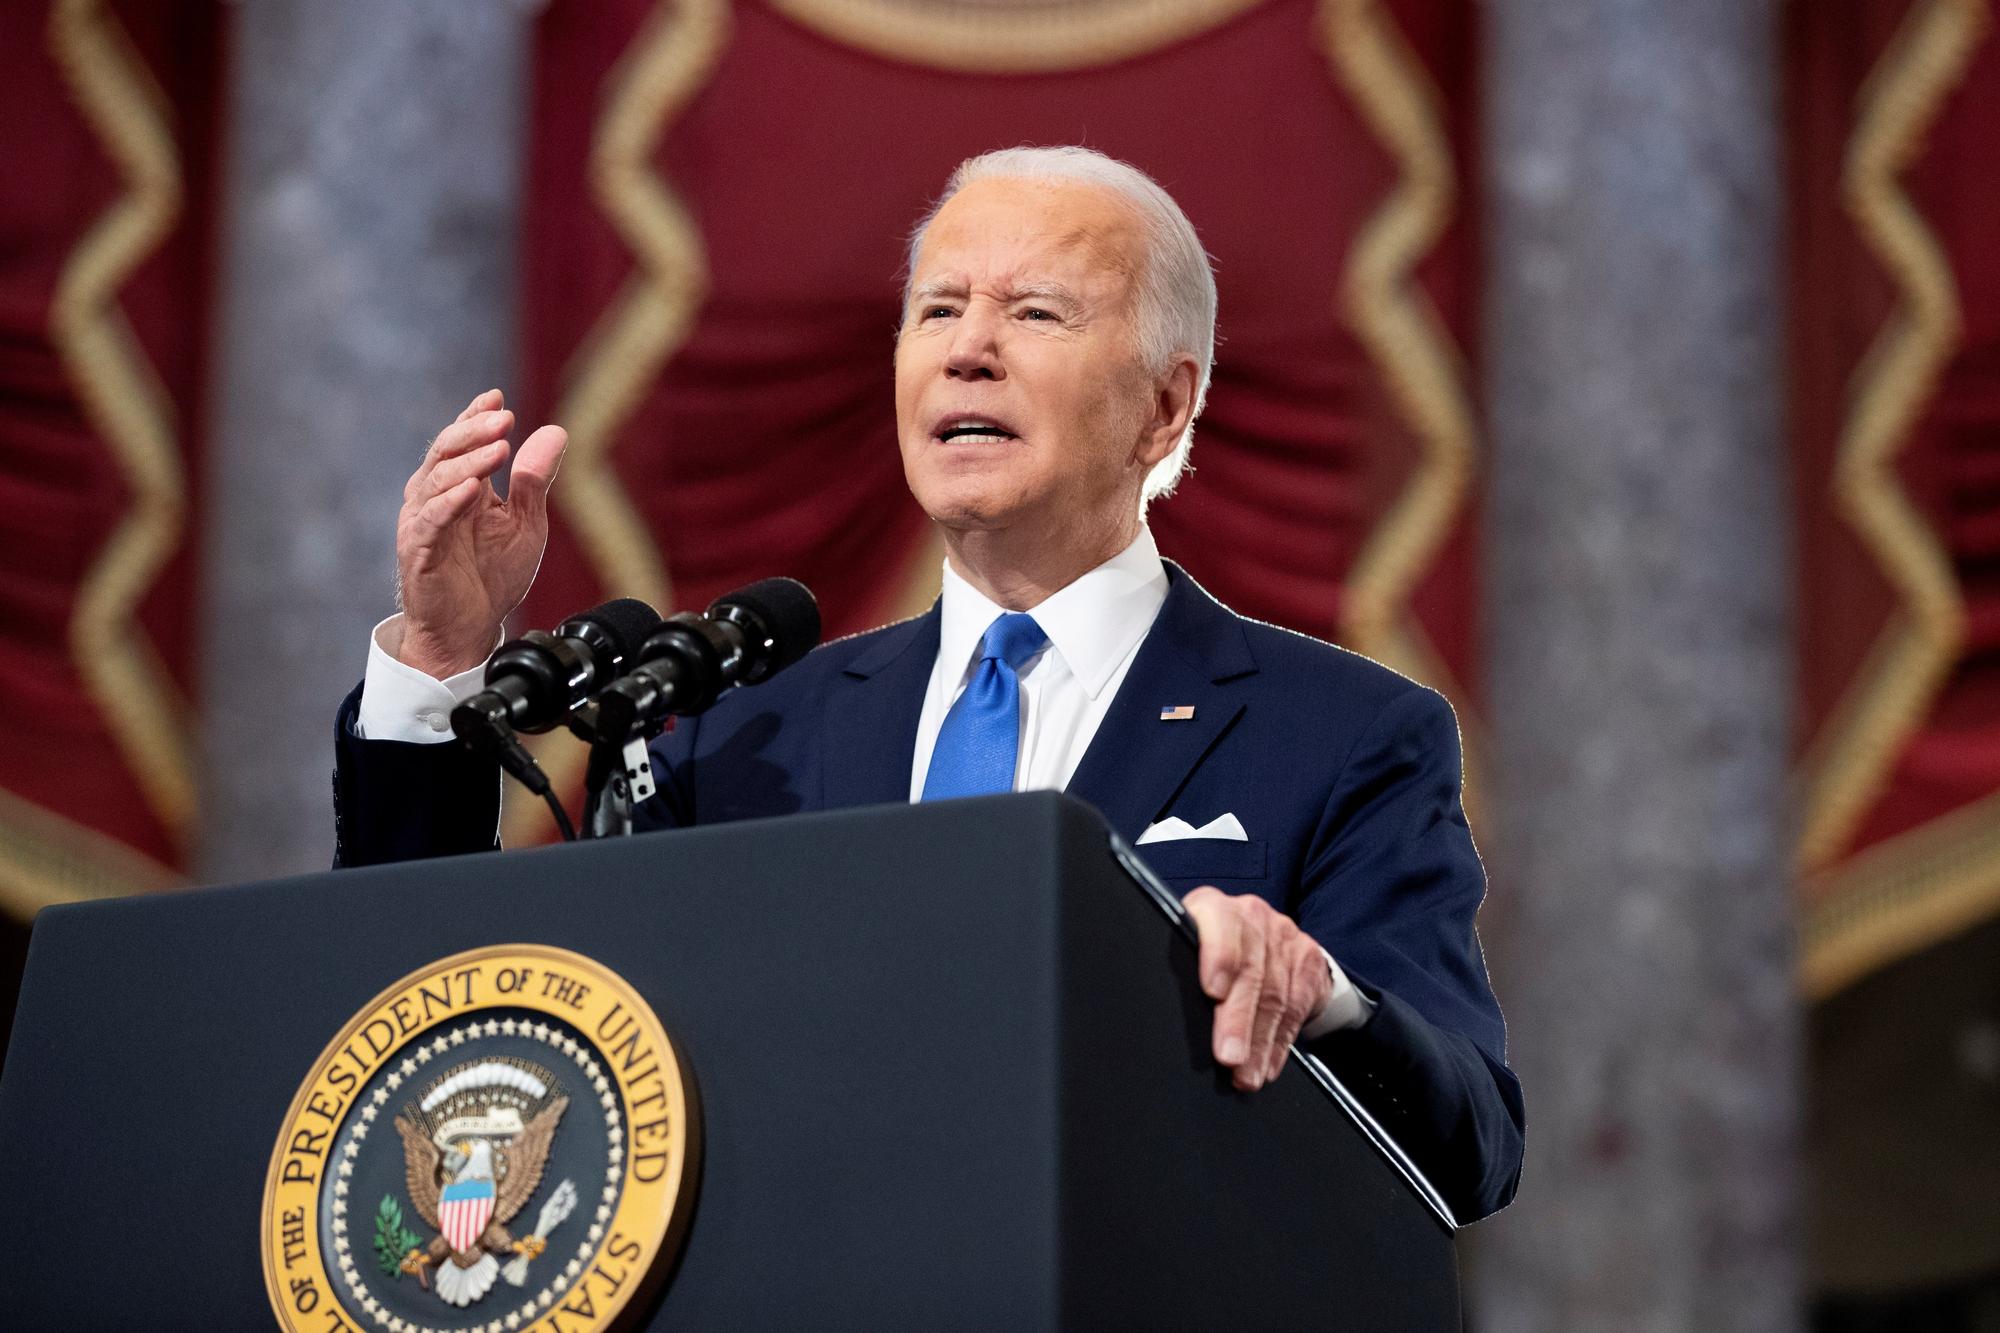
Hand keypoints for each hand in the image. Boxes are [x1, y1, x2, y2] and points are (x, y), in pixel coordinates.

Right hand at [394, 389, 566, 676]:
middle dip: (474, 431)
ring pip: (437, 481)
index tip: (496, 397)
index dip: (475, 417)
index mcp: (459, 486)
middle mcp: (434, 498)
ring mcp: (422, 523)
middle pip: (446, 452)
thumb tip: (556, 432)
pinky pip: (430, 521)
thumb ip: (533, 481)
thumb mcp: (525, 523)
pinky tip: (472, 489)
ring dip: (469, 462)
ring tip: (498, 448)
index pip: (463, 442)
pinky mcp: (417, 551)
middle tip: (502, 417)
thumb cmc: (491, 576)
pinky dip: (449, 502)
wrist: (469, 630)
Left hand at [1182, 887, 1332, 1090]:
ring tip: (1246, 1075)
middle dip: (1238, 1019)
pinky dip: (1280, 1042)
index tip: (1212, 991)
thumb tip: (1154, 1022)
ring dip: (1260, 1042)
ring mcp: (1283, 935)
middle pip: (1249, 970)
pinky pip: (1296, 1007)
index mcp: (1211, 907)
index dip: (1218, 956)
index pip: (1219, 923)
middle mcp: (1250, 915)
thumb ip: (1178, 972)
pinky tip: (1267, 1065)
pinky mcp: (1307, 959)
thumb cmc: (1208, 954)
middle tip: (1228, 1056)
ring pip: (1275, 994)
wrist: (1266, 939)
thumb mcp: (1187, 952)